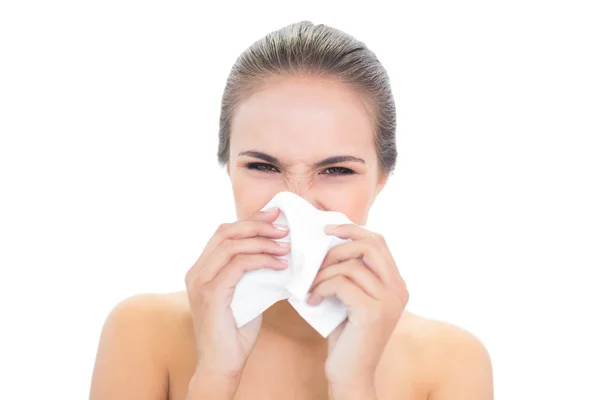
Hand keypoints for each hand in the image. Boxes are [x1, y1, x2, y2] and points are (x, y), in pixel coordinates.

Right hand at [184, 208, 290, 385]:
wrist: (222, 364)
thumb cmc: (236, 332)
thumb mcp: (245, 293)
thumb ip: (251, 272)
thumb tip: (278, 252)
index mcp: (201, 269)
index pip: (224, 233)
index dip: (249, 220)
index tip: (275, 216)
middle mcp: (195, 272)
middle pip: (225, 232)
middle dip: (257, 224)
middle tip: (283, 227)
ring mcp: (200, 282)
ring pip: (231, 245)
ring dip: (262, 241)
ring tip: (285, 246)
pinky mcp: (210, 294)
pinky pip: (238, 265)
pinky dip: (262, 260)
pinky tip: (280, 265)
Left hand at [307, 224, 408, 397]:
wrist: (351, 374)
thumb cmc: (347, 335)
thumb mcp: (352, 299)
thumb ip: (351, 274)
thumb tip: (327, 241)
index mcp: (396, 283)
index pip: (378, 241)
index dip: (352, 229)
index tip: (327, 231)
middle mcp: (398, 289)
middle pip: (370, 244)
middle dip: (337, 245)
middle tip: (315, 258)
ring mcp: (388, 300)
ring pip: (350, 264)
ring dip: (323, 272)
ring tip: (310, 286)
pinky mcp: (372, 312)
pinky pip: (341, 283)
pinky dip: (321, 287)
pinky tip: (313, 299)